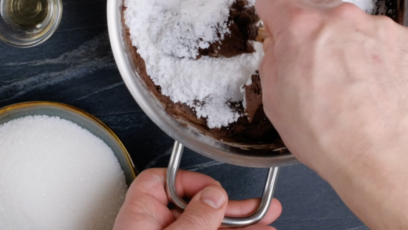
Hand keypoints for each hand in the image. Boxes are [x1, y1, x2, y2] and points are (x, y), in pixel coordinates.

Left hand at [113, 168, 281, 229]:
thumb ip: (195, 219)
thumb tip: (214, 197)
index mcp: (139, 218)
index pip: (161, 182)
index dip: (192, 181)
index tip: (215, 191)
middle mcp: (154, 229)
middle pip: (196, 207)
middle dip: (232, 207)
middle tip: (258, 208)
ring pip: (211, 228)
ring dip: (242, 225)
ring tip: (268, 224)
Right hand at [255, 0, 407, 229]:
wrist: (385, 157)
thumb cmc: (330, 137)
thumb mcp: (275, 100)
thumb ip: (274, 58)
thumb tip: (279, 43)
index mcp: (300, 27)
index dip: (272, 7)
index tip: (276, 18)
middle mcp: (340, 17)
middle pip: (317, 7)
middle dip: (313, 31)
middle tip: (318, 68)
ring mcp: (377, 26)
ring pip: (353, 24)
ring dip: (348, 44)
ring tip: (353, 87)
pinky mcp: (406, 39)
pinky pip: (384, 38)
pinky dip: (378, 56)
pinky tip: (376, 88)